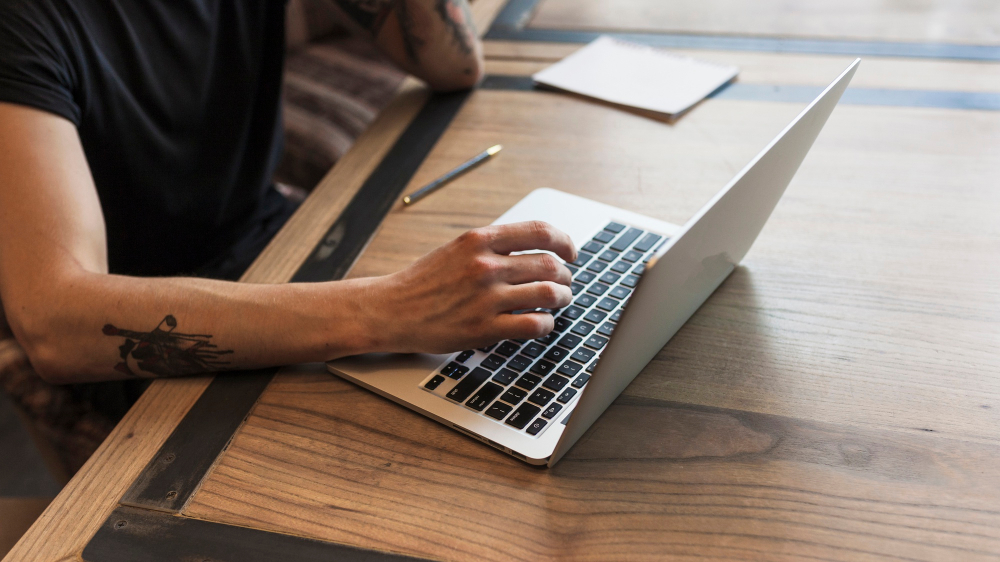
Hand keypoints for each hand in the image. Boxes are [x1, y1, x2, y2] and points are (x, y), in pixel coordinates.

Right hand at [359, 221, 576, 353]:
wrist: (390, 310)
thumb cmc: (423, 282)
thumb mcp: (456, 249)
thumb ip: (492, 247)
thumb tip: (534, 249)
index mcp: (479, 240)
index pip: (538, 231)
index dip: (564, 241)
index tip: (570, 252)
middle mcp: (485, 265)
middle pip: (548, 264)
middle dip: (564, 275)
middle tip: (564, 283)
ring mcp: (485, 298)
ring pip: (548, 293)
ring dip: (562, 298)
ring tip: (558, 302)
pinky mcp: (484, 328)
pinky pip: (534, 324)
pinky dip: (546, 323)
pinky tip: (541, 323)